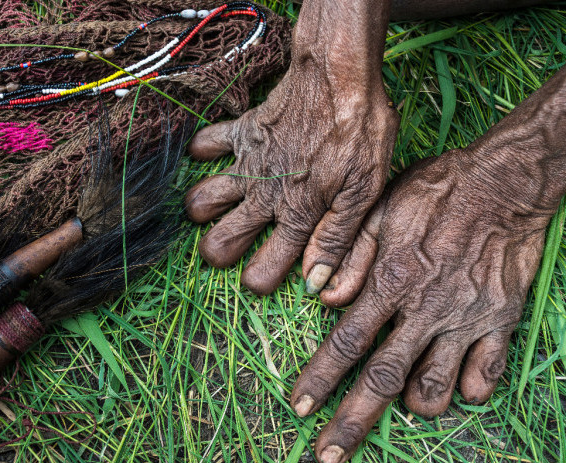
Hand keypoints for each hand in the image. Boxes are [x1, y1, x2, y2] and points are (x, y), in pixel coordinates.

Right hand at [184, 0, 398, 295]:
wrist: (340, 76)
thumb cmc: (361, 134)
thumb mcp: (363, 193)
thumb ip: (336, 239)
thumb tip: (315, 282)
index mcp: (297, 216)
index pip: (262, 270)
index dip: (260, 281)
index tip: (263, 278)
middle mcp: (264, 196)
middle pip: (219, 242)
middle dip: (219, 253)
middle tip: (231, 247)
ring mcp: (248, 163)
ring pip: (202, 200)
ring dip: (205, 210)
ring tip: (221, 208)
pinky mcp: (242, 132)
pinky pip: (206, 144)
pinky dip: (204, 152)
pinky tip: (218, 157)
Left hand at [290, 149, 554, 462]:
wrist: (505, 182)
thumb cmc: (438, 190)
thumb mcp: (382, 208)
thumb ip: (351, 255)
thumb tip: (321, 296)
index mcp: (391, 281)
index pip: (347, 341)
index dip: (319, 378)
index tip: (298, 408)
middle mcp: (425, 310)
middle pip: (383, 379)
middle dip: (352, 422)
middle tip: (330, 456)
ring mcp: (466, 319)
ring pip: (436, 388)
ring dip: (416, 405)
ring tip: (406, 405)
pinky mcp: (501, 321)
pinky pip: (486, 375)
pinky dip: (469, 390)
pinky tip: (459, 385)